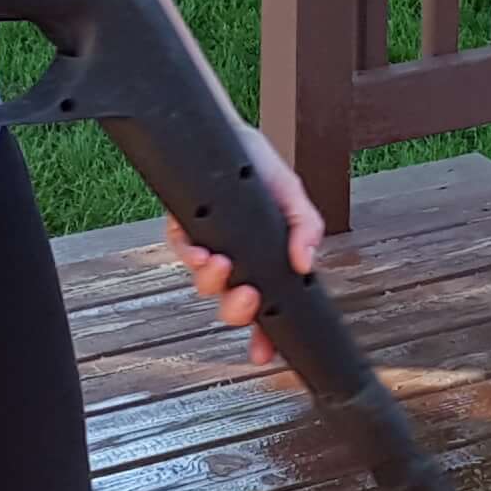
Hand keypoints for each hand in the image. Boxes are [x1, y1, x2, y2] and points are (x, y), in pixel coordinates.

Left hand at [163, 131, 327, 330]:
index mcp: (265, 262)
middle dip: (237, 310)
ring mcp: (208, 249)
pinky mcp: (183, 231)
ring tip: (219, 265)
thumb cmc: (260, 169)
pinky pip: (183, 252)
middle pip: (232, 306)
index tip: (264, 354)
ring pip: (205, 284)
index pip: (266, 309)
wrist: (232, 136)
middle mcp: (236, 263)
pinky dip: (192, 256)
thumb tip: (305, 262)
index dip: (264, 337)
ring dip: (212, 281)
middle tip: (247, 296)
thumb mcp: (293, 196)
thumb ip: (306, 228)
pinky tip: (201, 251)